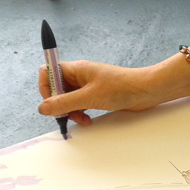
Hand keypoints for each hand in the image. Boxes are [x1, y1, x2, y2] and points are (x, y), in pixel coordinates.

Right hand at [38, 60, 162, 124]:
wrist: (146, 91)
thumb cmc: (121, 87)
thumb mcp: (89, 97)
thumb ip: (65, 102)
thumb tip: (43, 108)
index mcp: (76, 69)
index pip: (48, 72)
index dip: (46, 88)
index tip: (52, 103)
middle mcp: (80, 76)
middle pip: (57, 88)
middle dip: (59, 104)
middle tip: (66, 115)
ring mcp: (89, 86)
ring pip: (68, 99)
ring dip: (70, 111)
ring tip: (80, 119)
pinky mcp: (97, 95)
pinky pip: (80, 104)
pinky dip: (80, 113)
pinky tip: (87, 119)